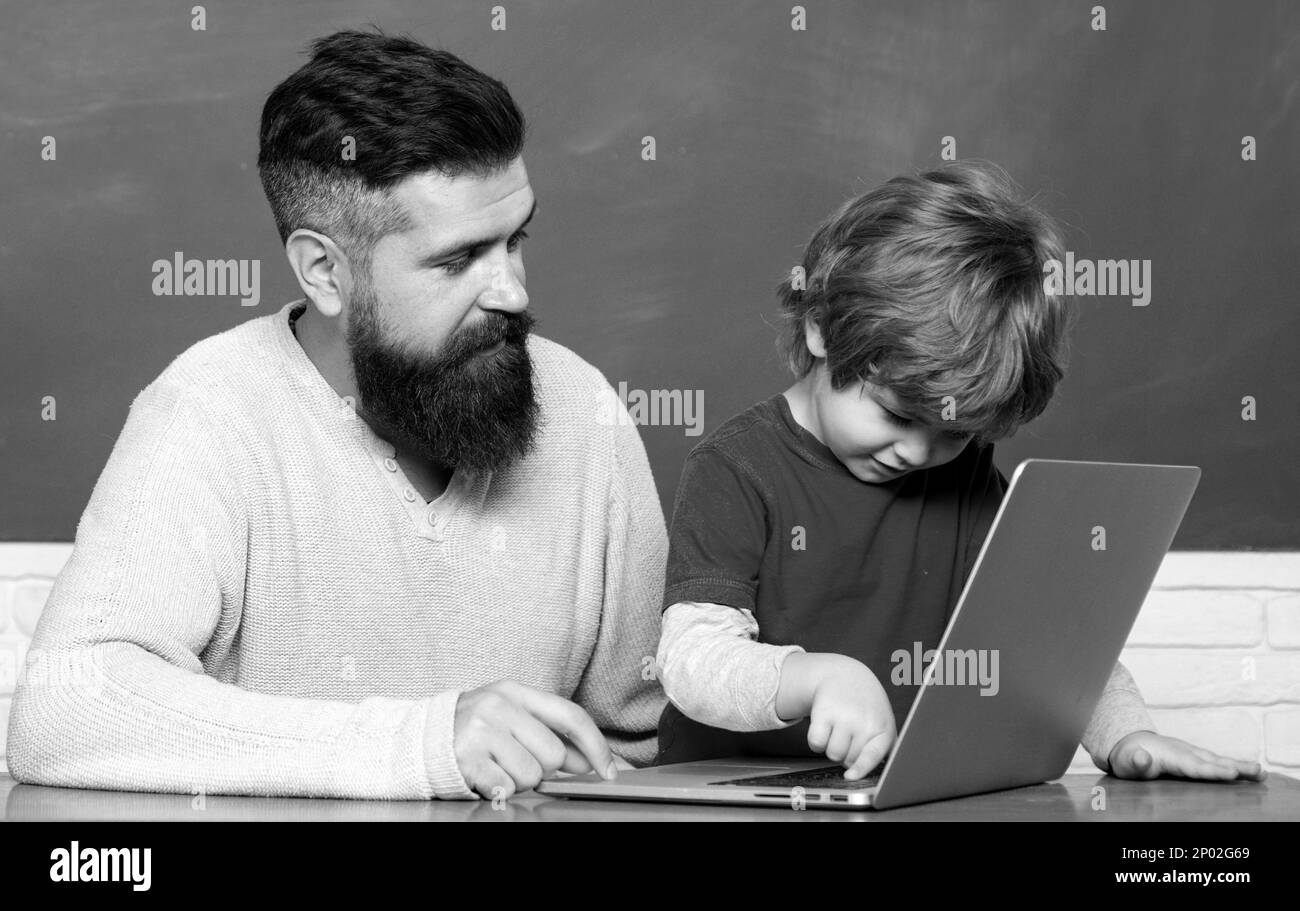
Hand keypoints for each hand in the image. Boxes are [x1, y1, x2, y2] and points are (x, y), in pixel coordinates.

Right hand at [451, 680, 617, 798]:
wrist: (415, 739)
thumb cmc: (470, 729)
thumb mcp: (509, 719)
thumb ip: (549, 734)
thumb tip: (591, 761)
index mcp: (515, 692)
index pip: (570, 716)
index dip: (596, 746)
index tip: (610, 771)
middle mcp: (498, 705)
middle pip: (553, 754)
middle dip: (542, 768)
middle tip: (515, 761)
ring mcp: (481, 730)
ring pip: (532, 775)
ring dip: (519, 781)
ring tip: (496, 767)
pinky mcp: (466, 758)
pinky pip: (506, 788)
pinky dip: (499, 789)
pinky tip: (484, 776)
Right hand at [801, 654, 896, 779]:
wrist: (845, 676)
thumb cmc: (866, 706)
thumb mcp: (883, 723)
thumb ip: (884, 749)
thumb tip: (879, 773)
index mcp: (883, 729)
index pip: (872, 755)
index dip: (861, 768)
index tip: (850, 776)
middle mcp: (864, 722)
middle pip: (848, 761)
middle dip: (847, 753)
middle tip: (850, 734)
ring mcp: (844, 717)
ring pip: (832, 754)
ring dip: (831, 747)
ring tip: (839, 729)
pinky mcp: (823, 712)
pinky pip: (816, 743)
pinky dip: (816, 741)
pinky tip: (825, 727)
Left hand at [1107, 731, 1266, 781]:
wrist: (1129, 744)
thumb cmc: (1128, 758)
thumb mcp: (1126, 762)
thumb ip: (1135, 762)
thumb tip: (1141, 758)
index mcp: (1170, 757)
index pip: (1193, 766)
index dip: (1212, 770)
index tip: (1231, 773)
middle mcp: (1185, 753)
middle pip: (1212, 761)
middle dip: (1235, 767)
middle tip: (1258, 772)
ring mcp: (1192, 753)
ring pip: (1218, 760)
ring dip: (1240, 767)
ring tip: (1262, 773)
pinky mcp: (1196, 757)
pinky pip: (1216, 762)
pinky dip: (1234, 766)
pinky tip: (1251, 774)